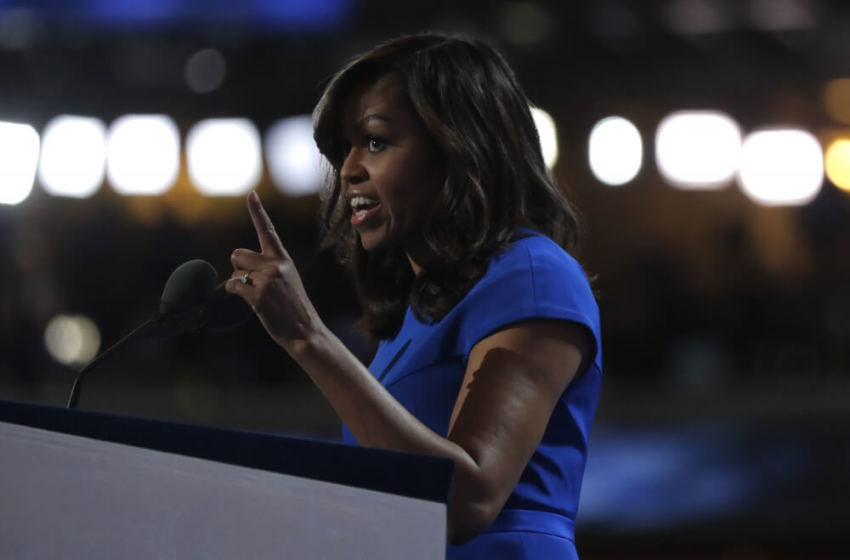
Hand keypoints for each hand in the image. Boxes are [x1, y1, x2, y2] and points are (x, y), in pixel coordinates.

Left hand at [226, 191, 322, 352]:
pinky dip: (234, 293)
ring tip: (256, 295)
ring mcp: (267, 279)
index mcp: (283, 259)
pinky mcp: (259, 294)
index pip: (267, 230)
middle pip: (237, 254)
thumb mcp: (288, 280)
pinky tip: (250, 302)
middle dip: (239, 268)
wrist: (305, 330)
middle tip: (255, 285)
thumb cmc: (293, 308)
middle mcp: (275, 265)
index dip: (257, 211)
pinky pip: (233, 285)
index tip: (251, 194)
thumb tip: (241, 264)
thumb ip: (270, 267)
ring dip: (238, 282)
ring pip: (234, 270)